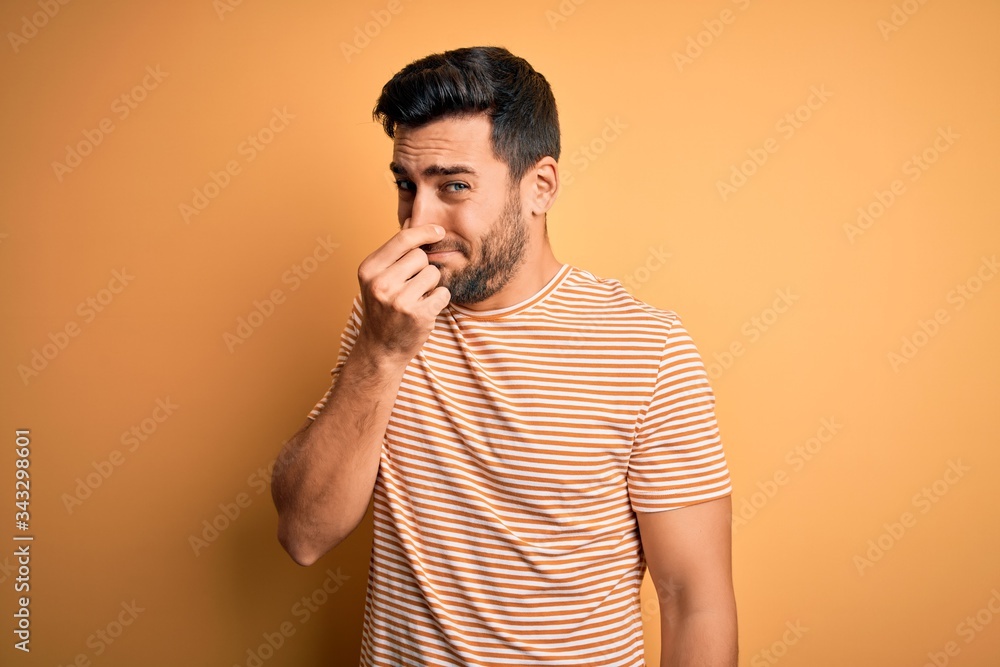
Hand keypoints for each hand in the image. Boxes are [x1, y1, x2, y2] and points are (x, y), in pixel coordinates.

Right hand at [355, 223, 450, 363]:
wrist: (381, 349)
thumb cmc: (382, 308)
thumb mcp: (378, 277)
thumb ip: (395, 249)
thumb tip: (411, 217)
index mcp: (369, 270)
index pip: (403, 240)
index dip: (424, 232)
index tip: (438, 231)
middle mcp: (381, 284)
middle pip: (421, 257)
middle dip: (423, 268)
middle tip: (410, 286)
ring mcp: (399, 301)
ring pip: (434, 274)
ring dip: (431, 285)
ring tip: (416, 298)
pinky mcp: (418, 315)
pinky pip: (443, 293)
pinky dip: (439, 300)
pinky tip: (425, 309)